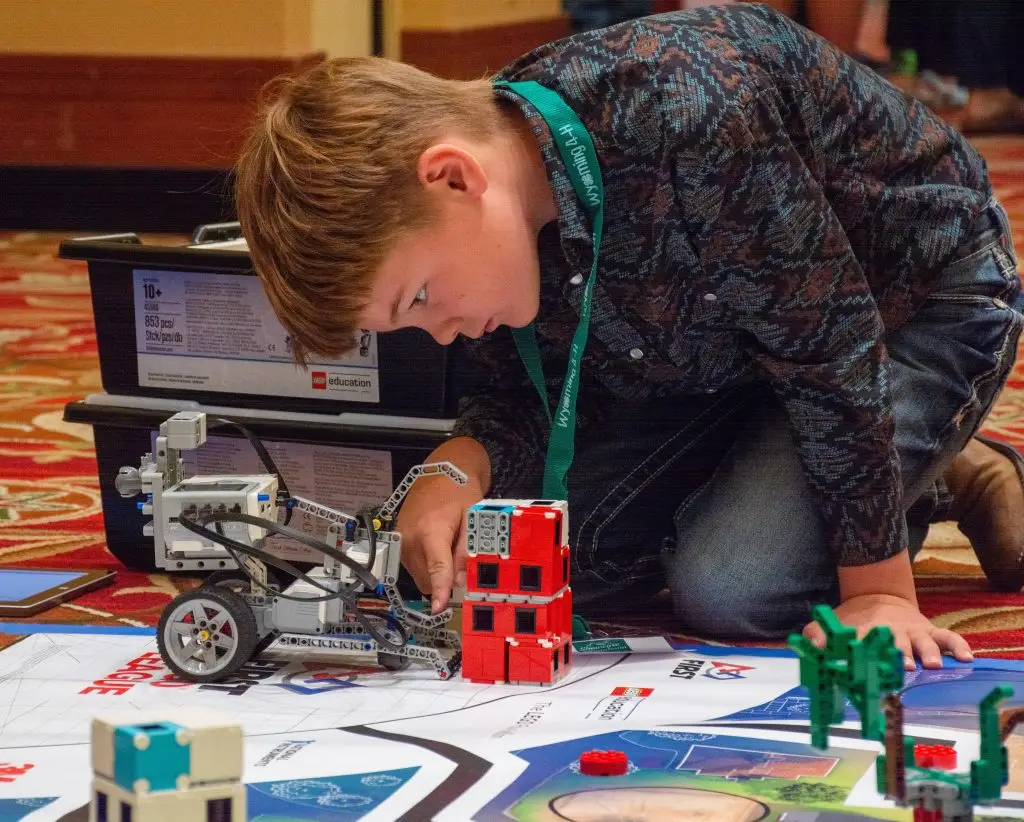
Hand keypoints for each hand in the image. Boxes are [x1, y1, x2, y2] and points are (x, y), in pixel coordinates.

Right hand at [395, 439, 487, 612]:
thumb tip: (461, 582)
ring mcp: (400, 541)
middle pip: (427, 579)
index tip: (439, 609)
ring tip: (449, 549)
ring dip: (435, 575)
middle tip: (462, 567)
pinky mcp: (397, 541)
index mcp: (431, 531)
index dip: (440, 591)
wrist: (439, 471)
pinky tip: (438, 547)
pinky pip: (413, 566)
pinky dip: (427, 566)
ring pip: (419, 576)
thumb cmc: (459, 492)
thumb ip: (466, 551)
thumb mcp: (471, 519)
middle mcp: (410, 539)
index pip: (436, 568)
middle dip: (444, 583)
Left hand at [802, 594, 972, 669]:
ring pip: (924, 642)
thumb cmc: (854, 622)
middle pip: (898, 645)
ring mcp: (913, 632)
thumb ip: (816, 634)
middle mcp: (892, 634)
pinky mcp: (930, 630)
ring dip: (928, 652)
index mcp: (868, 633)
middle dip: (900, 656)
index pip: (867, 644)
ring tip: (933, 664)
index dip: (867, 654)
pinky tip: (966, 658)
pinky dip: (958, 646)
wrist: (878, 597)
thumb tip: (806, 644)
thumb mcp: (833, 625)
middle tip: (904, 666)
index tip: (867, 663)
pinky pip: (947, 637)